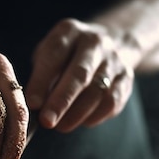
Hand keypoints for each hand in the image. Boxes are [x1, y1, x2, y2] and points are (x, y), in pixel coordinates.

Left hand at [25, 18, 137, 132]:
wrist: (109, 44)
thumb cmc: (67, 55)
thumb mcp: (49, 54)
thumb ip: (41, 76)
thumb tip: (34, 106)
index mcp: (69, 31)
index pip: (55, 54)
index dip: (42, 81)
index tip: (32, 104)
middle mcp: (94, 42)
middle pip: (80, 73)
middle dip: (61, 100)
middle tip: (47, 121)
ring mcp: (113, 59)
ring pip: (97, 91)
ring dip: (77, 113)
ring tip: (61, 126)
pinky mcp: (126, 77)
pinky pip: (112, 101)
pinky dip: (95, 115)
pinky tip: (82, 121)